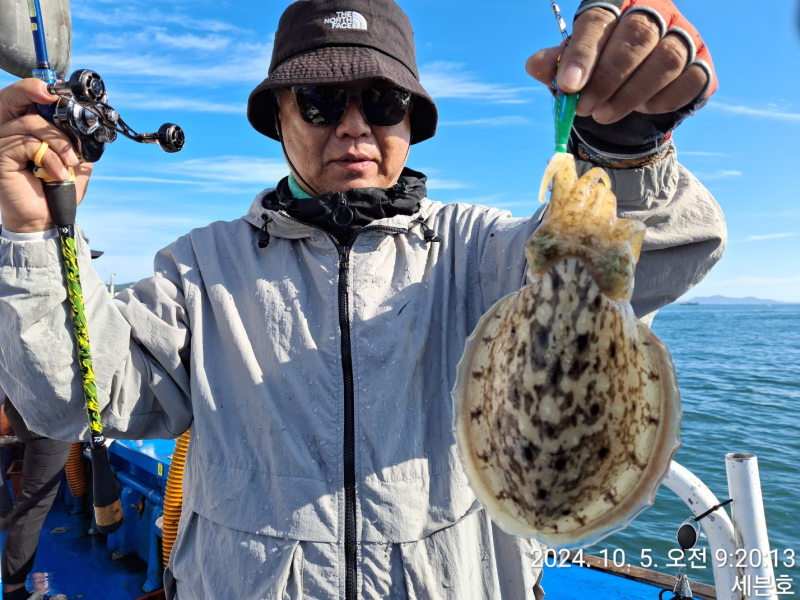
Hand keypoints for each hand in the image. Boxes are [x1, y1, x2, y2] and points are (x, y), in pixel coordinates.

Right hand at [0, 78, 92, 232]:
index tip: (56, 91)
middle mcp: (10, 129)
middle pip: (13, 96)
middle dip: (33, 90)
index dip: (37, 87)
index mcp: (28, 126)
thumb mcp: (75, 159)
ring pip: (31, 123)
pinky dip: (51, 158)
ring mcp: (2, 141)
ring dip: (59, 143)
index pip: (25, 97)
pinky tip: (58, 174)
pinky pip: (29, 143)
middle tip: (51, 97)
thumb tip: (87, 120)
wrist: (48, 217)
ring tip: (70, 164)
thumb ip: (77, 138)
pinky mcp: (1, 155)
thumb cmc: (59, 188)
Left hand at [526, 5, 710, 124]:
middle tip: (584, 107)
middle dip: (607, 77)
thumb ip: (557, 63)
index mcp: (618, 2)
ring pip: (666, 59)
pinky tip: (640, 110)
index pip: (599, 19)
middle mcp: (657, 10)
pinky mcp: (703, 63)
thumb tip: (534, 64)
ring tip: (603, 115)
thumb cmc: (600, 66)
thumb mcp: (575, 64)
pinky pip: (688, 81)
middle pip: (637, 35)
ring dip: (630, 94)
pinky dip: (660, 101)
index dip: (583, 52)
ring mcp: (685, 34)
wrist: (636, 86)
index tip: (568, 85)